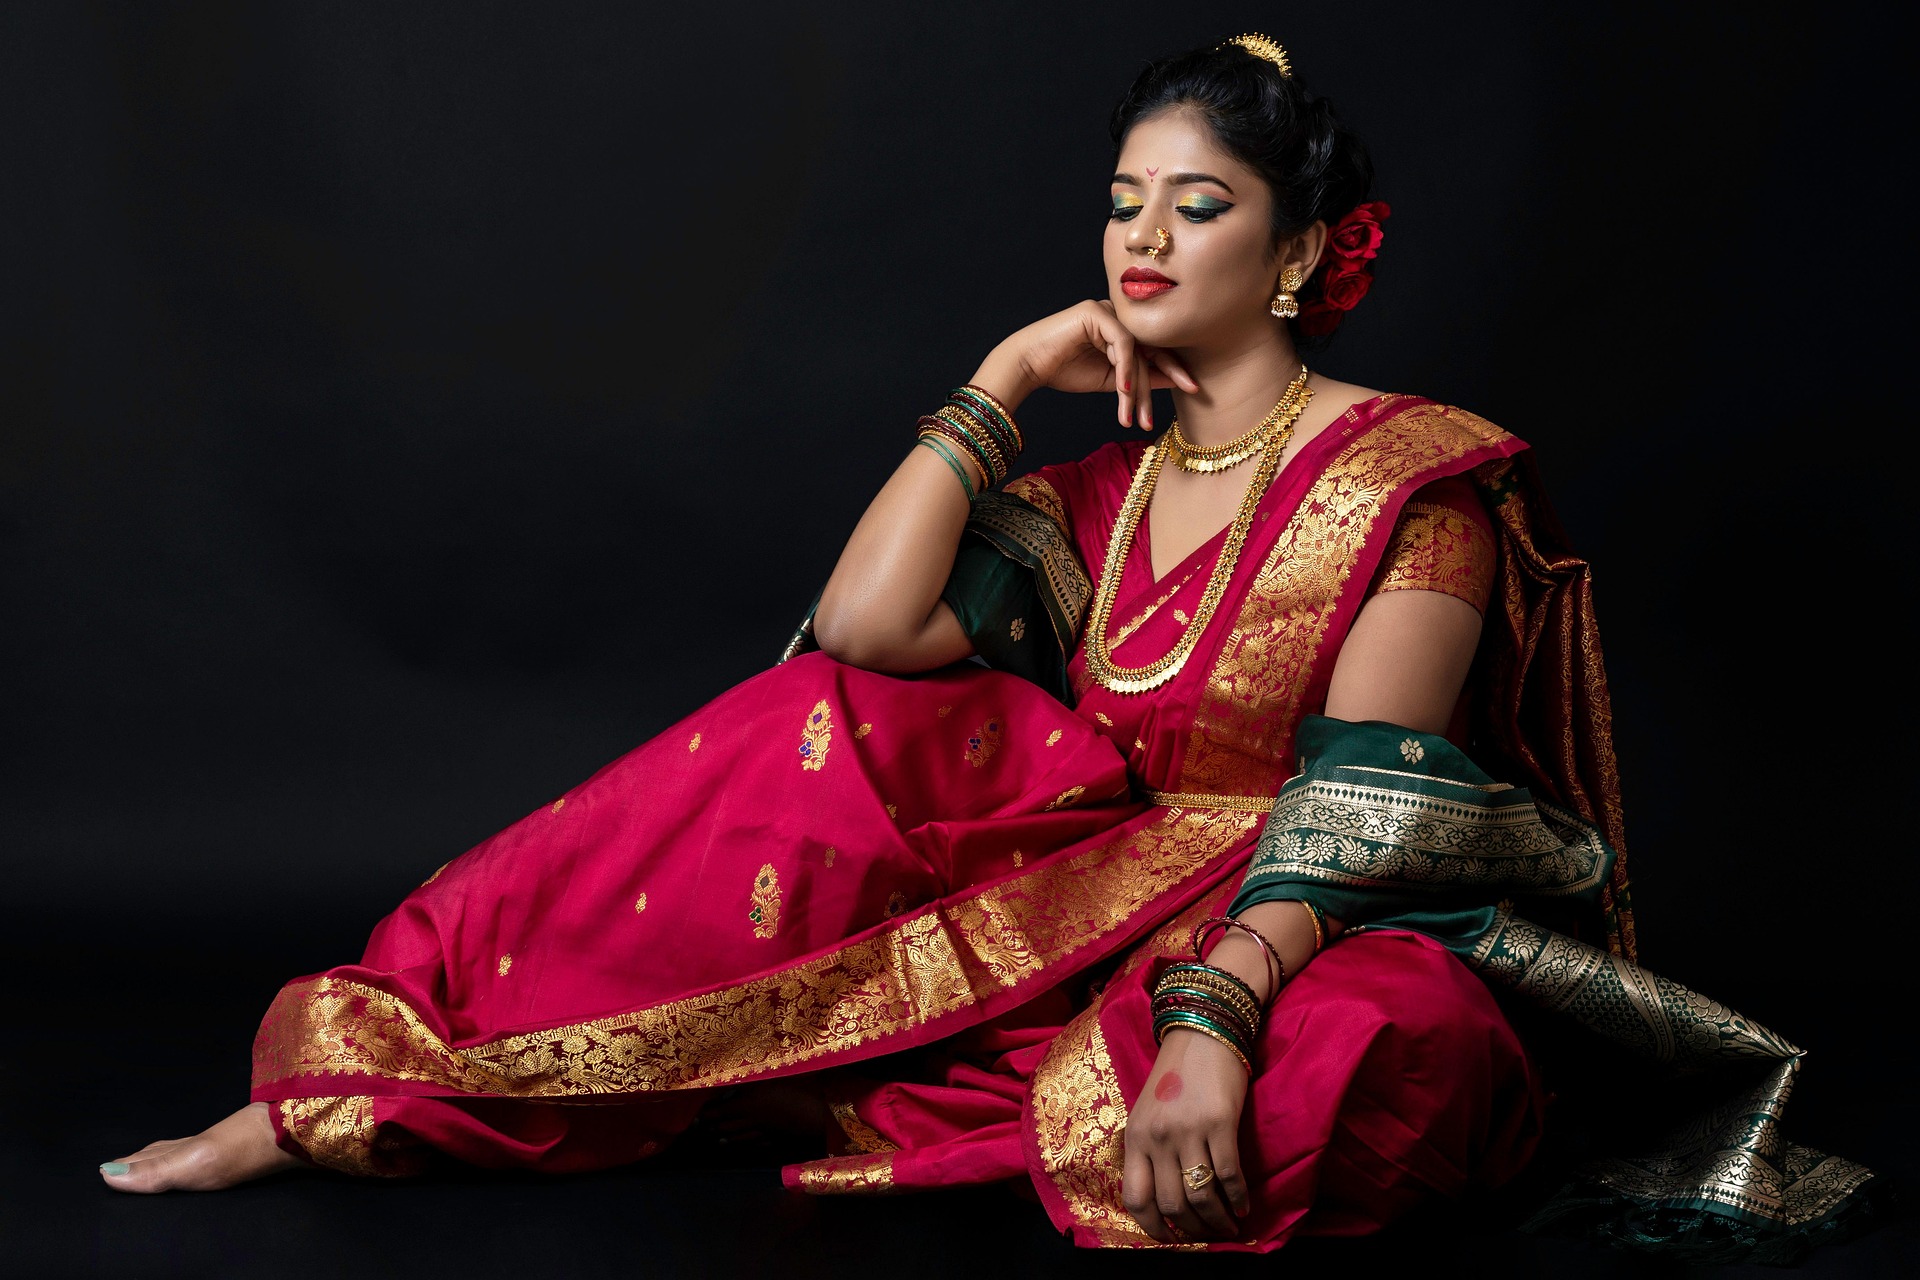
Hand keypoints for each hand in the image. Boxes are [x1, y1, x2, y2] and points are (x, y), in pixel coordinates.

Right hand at [972, 300, 1197, 431]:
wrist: (1028, 365)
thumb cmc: (1064, 372)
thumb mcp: (1111, 382)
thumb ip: (1140, 378)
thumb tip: (1173, 381)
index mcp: (1122, 331)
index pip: (1154, 349)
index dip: (1174, 369)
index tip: (1193, 389)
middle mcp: (1118, 317)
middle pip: (1150, 349)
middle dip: (1162, 381)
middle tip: (1177, 402)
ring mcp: (1107, 310)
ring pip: (1137, 351)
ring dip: (1136, 388)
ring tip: (1134, 417)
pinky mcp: (1096, 311)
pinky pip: (1123, 343)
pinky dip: (1125, 369)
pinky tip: (1122, 392)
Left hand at [1121, 1026, 1251, 1242]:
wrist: (1202, 1032)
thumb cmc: (1176, 1074)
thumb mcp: (1147, 1111)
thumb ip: (1149, 1150)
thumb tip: (1164, 1198)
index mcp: (1135, 1137)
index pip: (1135, 1198)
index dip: (1154, 1228)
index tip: (1171, 1238)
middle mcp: (1157, 1138)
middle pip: (1171, 1204)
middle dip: (1193, 1230)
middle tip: (1209, 1237)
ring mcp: (1188, 1131)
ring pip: (1200, 1196)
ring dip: (1217, 1221)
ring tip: (1229, 1227)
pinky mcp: (1220, 1123)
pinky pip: (1229, 1175)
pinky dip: (1238, 1198)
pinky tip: (1244, 1207)